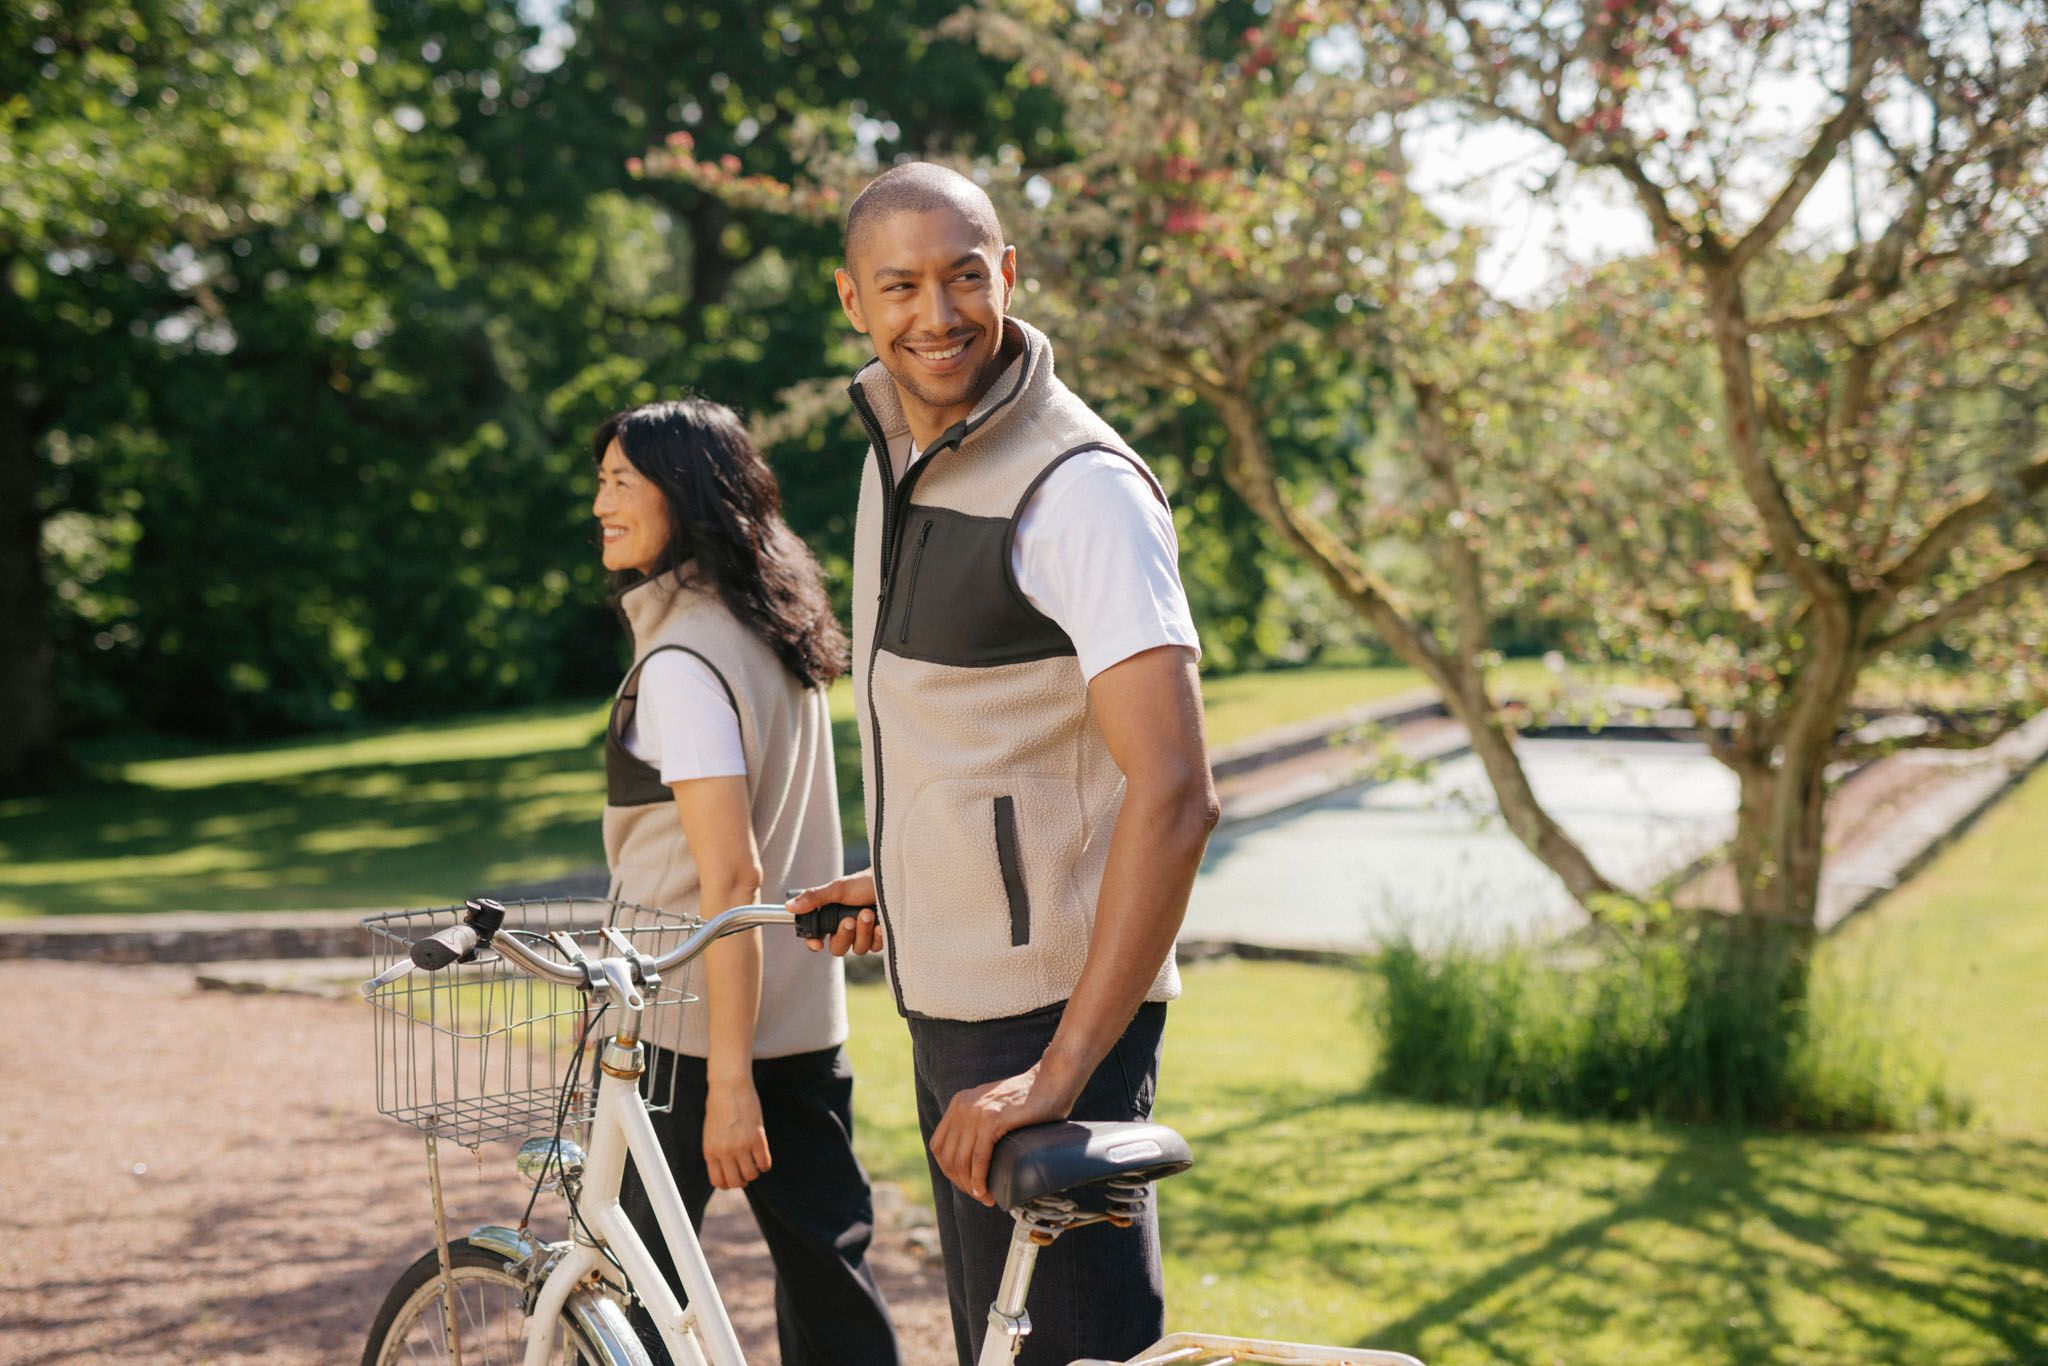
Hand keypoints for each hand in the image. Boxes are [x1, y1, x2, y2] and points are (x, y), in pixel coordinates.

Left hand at [702, 1076, 771, 1189]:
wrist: (729, 1087)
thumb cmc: (719, 1107)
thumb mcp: (711, 1133)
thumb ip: (716, 1151)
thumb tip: (726, 1169)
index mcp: (710, 1151)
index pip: (718, 1181)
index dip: (728, 1184)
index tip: (734, 1177)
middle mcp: (724, 1152)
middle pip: (735, 1182)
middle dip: (742, 1181)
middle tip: (746, 1171)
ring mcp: (741, 1146)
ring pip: (751, 1175)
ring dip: (754, 1171)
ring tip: (754, 1161)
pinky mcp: (757, 1138)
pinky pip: (764, 1163)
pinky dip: (765, 1164)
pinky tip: (763, 1156)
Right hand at [787, 871, 884, 955]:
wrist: (894, 880)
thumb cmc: (865, 882)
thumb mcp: (839, 888)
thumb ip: (814, 898)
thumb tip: (789, 906)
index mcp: (833, 917)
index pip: (817, 937)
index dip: (814, 943)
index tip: (817, 944)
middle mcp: (848, 928)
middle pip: (837, 948)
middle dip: (843, 935)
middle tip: (850, 920)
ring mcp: (865, 935)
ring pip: (857, 949)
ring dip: (862, 932)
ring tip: (868, 913)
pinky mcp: (881, 938)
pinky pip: (875, 948)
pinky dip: (877, 936)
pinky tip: (881, 924)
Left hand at [929, 1061, 1080, 1206]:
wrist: (1052, 1080)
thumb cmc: (1029, 1099)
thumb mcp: (993, 1105)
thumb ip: (978, 1121)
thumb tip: (971, 1156)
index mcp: (960, 1102)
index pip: (939, 1146)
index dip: (948, 1171)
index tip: (965, 1184)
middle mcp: (964, 1106)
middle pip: (948, 1156)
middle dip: (960, 1182)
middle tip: (979, 1196)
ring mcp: (977, 1111)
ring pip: (962, 1160)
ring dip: (971, 1186)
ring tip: (985, 1198)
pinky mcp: (994, 1119)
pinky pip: (979, 1157)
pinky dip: (979, 1179)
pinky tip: (985, 1191)